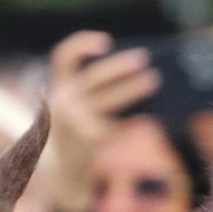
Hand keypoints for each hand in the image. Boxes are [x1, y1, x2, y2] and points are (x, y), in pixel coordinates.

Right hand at [42, 31, 159, 211]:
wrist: (61, 170)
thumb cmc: (76, 130)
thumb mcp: (74, 107)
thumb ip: (93, 91)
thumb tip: (137, 75)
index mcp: (59, 86)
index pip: (63, 56)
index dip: (82, 43)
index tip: (107, 41)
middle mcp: (63, 102)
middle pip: (93, 77)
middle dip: (119, 66)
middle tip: (144, 58)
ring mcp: (75, 121)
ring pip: (108, 99)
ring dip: (132, 89)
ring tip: (153, 80)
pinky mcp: (90, 140)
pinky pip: (117, 125)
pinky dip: (133, 121)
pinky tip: (148, 118)